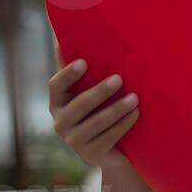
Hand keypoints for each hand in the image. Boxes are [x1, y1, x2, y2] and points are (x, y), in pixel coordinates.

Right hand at [49, 49, 139, 169]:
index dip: (68, 74)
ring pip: (97, 123)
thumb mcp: (86, 89)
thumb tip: (63, 36)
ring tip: (135, 98)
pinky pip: (109, 138)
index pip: (55, 86)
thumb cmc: (96, 109)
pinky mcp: (91, 155)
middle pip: (79, 105)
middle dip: (99, 92)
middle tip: (119, 78)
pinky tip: (136, 114)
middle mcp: (60, 123)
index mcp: (57, 102)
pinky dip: (123, 125)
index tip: (85, 62)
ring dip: (117, 109)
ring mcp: (74, 142)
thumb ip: (76, 68)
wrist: (110, 149)